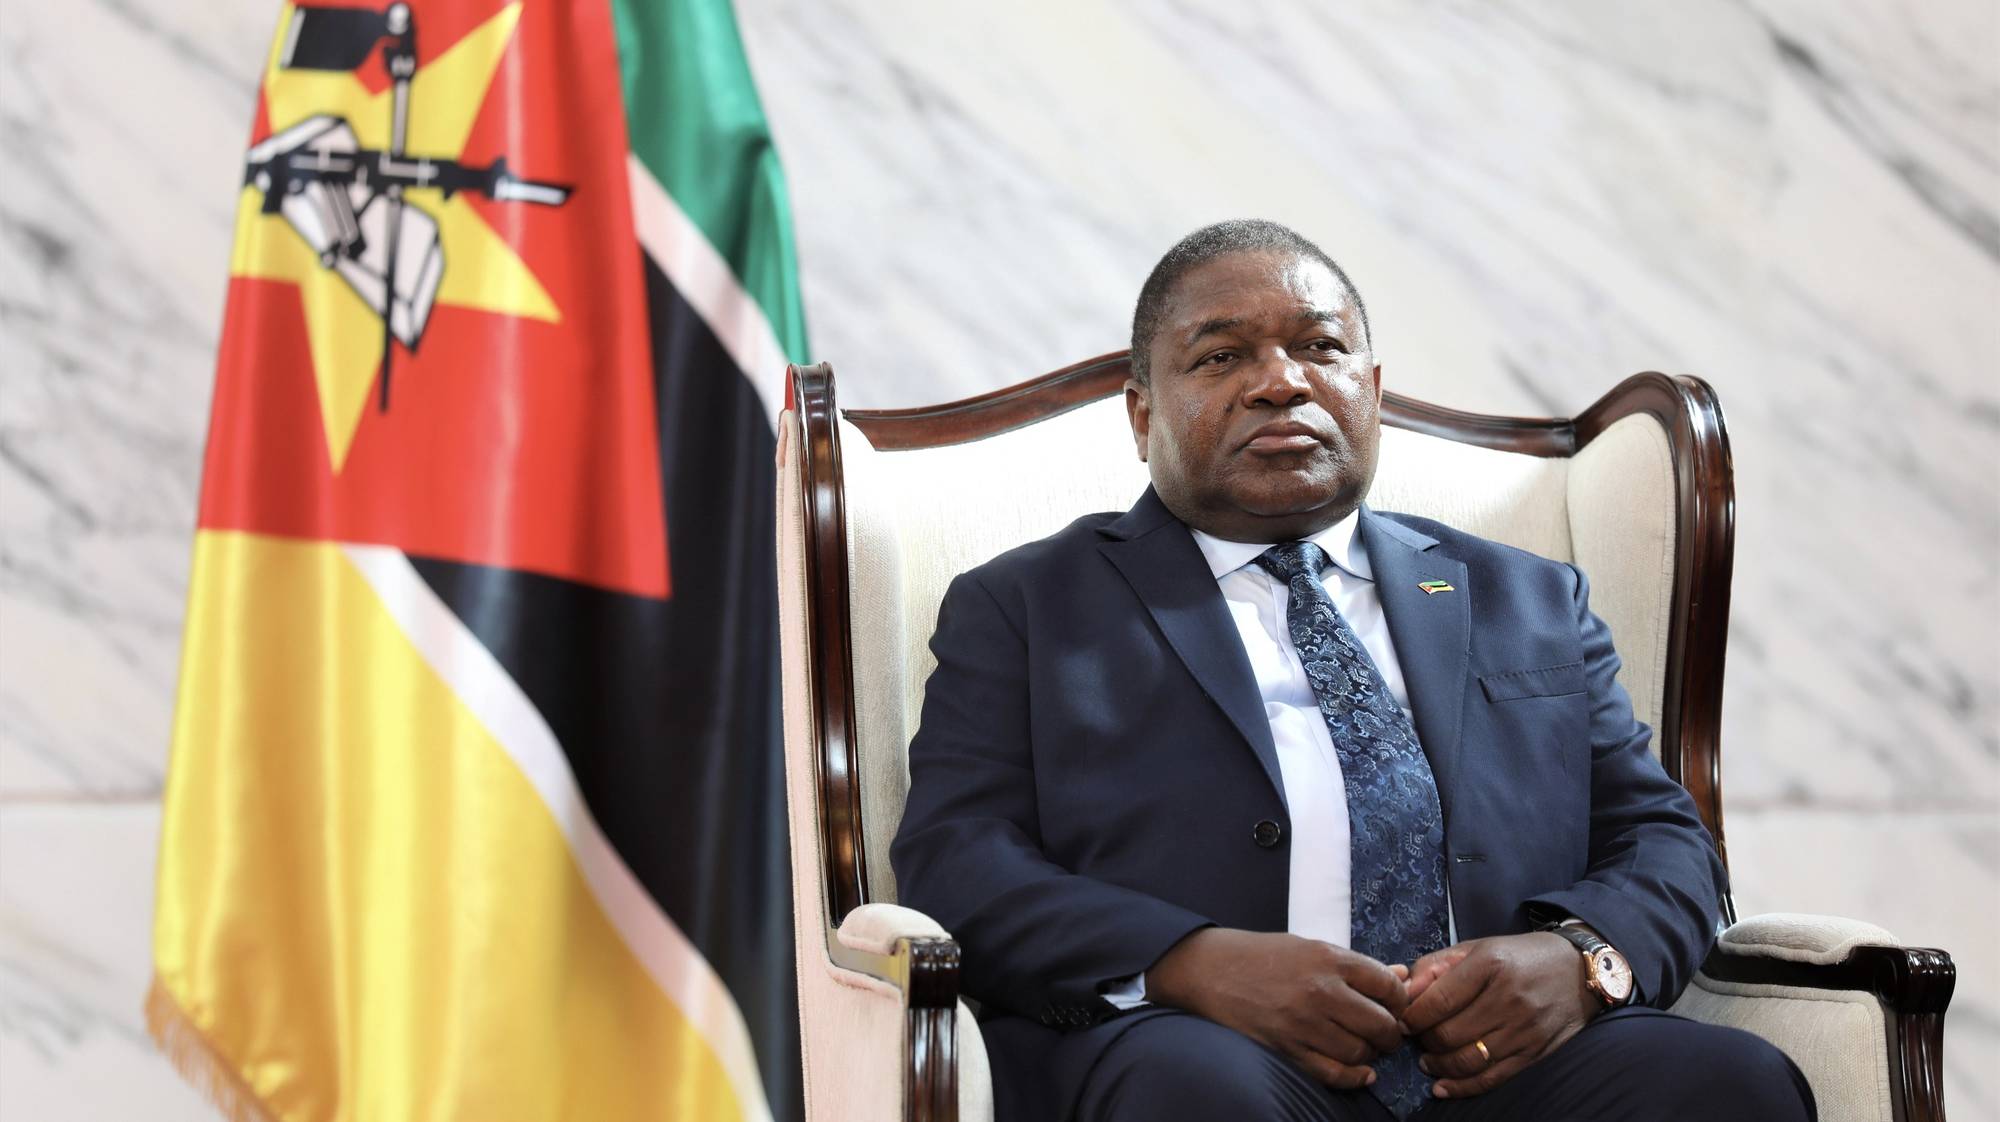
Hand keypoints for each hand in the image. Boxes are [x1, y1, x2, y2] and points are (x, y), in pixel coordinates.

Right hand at [1146, 928, 1409, 1090]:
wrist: (1210, 969)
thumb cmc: (1262, 955)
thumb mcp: (1310, 947)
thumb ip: (1357, 965)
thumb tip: (1404, 976)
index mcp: (1328, 958)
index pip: (1388, 986)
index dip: (1400, 1001)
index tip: (1396, 1008)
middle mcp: (1320, 990)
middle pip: (1381, 1023)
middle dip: (1391, 1034)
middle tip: (1387, 1034)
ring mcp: (1302, 1022)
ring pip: (1360, 1052)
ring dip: (1370, 1055)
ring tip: (1366, 1048)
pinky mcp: (1286, 1048)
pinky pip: (1333, 1073)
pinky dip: (1354, 1077)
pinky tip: (1359, 1072)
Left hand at [1399, 933, 1597, 1099]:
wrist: (1580, 970)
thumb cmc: (1520, 956)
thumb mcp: (1478, 947)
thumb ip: (1436, 966)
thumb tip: (1403, 990)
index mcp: (1490, 964)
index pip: (1439, 1000)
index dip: (1412, 1016)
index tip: (1402, 1021)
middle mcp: (1508, 997)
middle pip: (1449, 1033)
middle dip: (1424, 1041)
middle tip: (1416, 1040)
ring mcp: (1524, 1028)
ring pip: (1467, 1059)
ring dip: (1438, 1065)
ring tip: (1428, 1061)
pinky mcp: (1535, 1052)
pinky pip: (1492, 1077)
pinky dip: (1463, 1087)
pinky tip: (1443, 1086)